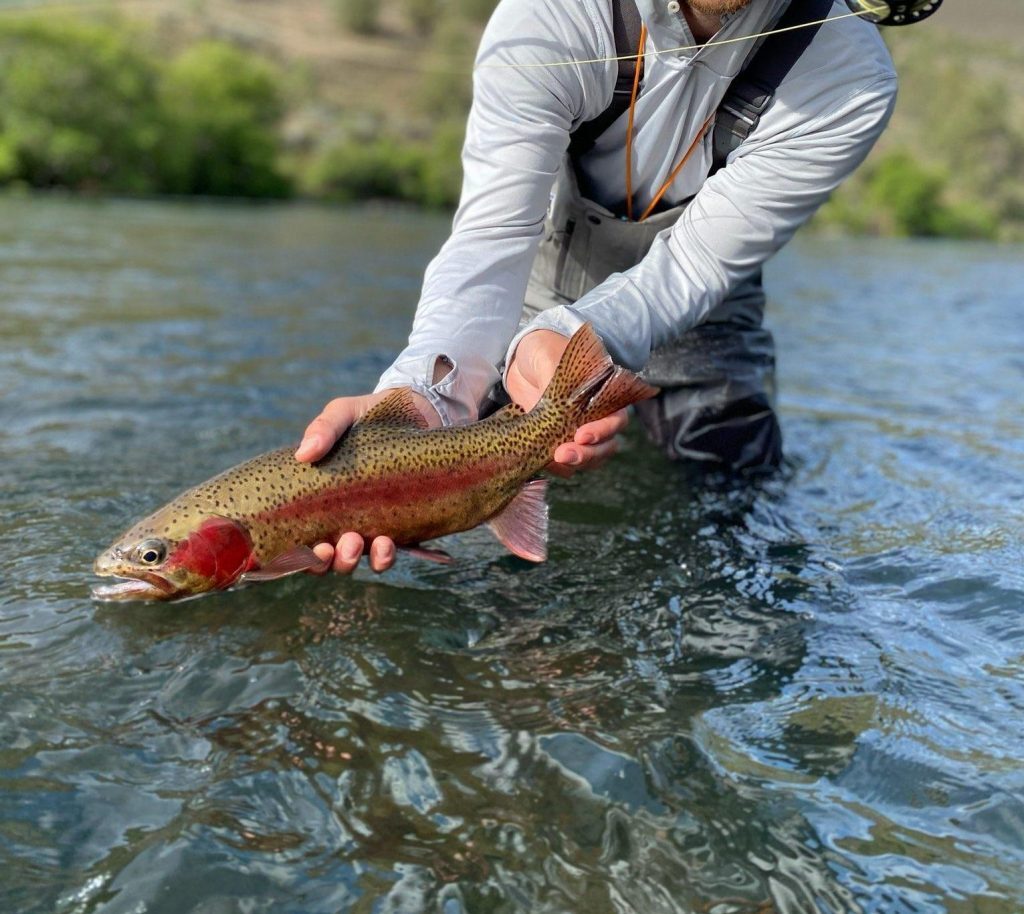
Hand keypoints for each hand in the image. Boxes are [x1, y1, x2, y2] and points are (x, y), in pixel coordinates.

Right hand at [295, 389, 439, 572]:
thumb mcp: (343, 414)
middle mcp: (344, 520)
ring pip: (365, 561)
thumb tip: (304, 454)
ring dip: (368, 560)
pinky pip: (396, 551)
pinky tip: (391, 543)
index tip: (314, 548)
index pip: (301, 541)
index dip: (301, 557)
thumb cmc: (369, 415)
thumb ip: (323, 427)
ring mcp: (374, 525)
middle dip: (337, 562)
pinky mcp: (405, 525)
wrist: (419, 411)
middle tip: (346, 544)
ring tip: (378, 543)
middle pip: (331, 561)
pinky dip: (390, 554)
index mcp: (319, 501)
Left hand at [505, 329, 628, 476]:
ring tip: (551, 461)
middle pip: (605, 447)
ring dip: (573, 465)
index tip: (581, 435)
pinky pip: (564, 464)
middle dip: (587, 455)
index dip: (603, 431)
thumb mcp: (550, 356)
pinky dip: (555, 468)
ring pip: (588, 460)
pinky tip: (540, 463)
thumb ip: (555, 379)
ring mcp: (576, 433)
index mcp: (604, 396)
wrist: (523, 360)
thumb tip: (555, 403)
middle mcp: (596, 418)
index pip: (616, 420)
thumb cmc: (546, 350)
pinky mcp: (556, 442)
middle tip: (563, 454)